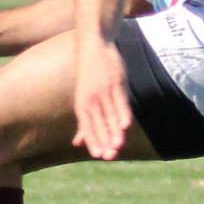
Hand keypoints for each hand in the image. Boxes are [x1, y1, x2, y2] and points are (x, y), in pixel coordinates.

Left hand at [71, 40, 133, 160]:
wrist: (93, 46)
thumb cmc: (89, 77)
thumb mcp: (83, 99)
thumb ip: (83, 123)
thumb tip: (77, 143)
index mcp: (82, 105)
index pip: (87, 127)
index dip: (93, 141)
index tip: (98, 155)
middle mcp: (91, 99)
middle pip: (98, 123)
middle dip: (104, 141)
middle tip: (110, 156)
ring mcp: (104, 90)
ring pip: (110, 114)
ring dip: (114, 131)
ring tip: (119, 146)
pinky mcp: (116, 81)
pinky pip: (120, 100)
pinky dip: (123, 113)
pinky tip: (126, 125)